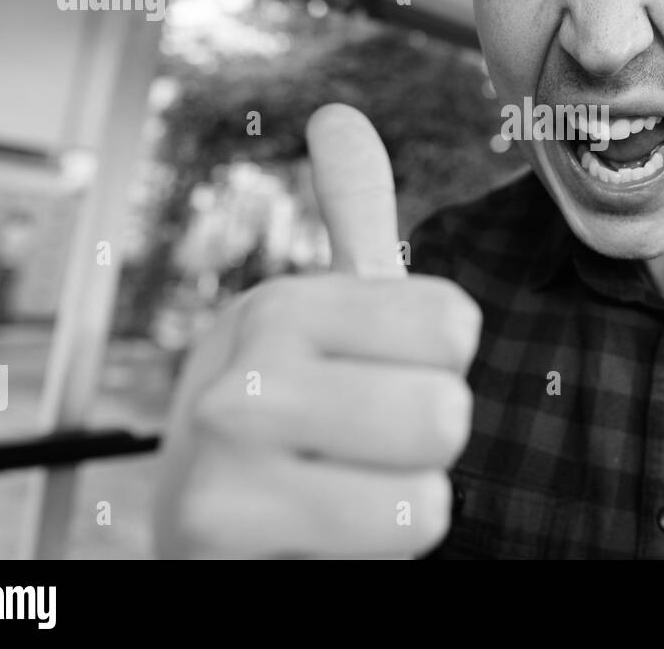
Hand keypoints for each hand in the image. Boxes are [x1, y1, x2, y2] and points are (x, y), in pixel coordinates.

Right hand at [152, 104, 479, 556]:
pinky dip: (379, 550)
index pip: (455, 323)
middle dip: (420, 447)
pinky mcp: (218, 529)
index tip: (374, 384)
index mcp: (283, 305)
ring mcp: (223, 449)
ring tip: (340, 494)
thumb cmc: (292, 426)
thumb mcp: (325, 327)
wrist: (209, 540)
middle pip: (445, 409)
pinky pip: (395, 536)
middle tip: (357, 452)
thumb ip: (349, 223)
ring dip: (402, 504)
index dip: (434, 369)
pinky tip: (317, 538)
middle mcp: (243, 365)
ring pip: (428, 488)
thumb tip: (339, 114)